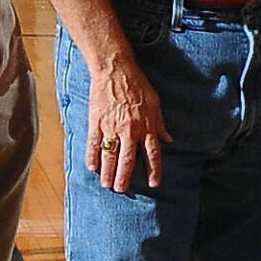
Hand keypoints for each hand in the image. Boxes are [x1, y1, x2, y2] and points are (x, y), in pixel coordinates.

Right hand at [86, 56, 167, 192]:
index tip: (153, 184)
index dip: (153, 170)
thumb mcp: (155, 103)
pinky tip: (92, 167)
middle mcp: (130, 130)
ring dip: (108, 172)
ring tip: (106, 185)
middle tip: (121, 190)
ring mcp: (112, 127)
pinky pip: (93, 143)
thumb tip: (168, 139)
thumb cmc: (138, 85)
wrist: (115, 70)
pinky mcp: (96, 122)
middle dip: (124, 177)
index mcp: (146, 126)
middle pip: (128, 160)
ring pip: (110, 155)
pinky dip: (92, 156)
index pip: (152, 154)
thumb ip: (160, 124)